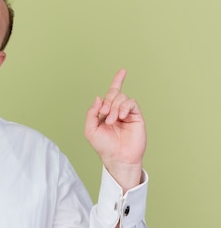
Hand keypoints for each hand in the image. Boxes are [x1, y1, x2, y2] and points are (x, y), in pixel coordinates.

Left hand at [84, 69, 145, 191]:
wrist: (118, 157)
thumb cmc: (104, 146)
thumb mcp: (90, 129)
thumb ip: (91, 113)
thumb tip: (98, 98)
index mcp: (106, 112)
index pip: (111, 93)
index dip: (117, 81)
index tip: (123, 71)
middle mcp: (118, 111)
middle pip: (114, 94)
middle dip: (108, 101)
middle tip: (105, 114)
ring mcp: (127, 113)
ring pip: (122, 98)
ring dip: (115, 107)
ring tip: (112, 120)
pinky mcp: (136, 116)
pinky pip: (131, 103)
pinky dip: (124, 107)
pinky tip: (121, 116)